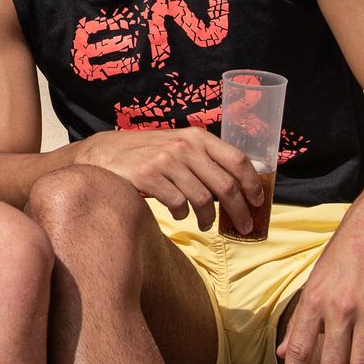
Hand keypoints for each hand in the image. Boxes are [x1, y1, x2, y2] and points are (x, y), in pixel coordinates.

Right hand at [75, 127, 265, 232]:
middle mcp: (184, 146)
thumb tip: (240, 184)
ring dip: (209, 220)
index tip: (258, 202)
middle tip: (243, 227)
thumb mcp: (178, 145)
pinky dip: (181, 215)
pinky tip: (178, 213)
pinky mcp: (148, 176)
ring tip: (206, 225)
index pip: (238, 160)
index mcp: (197, 136)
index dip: (253, 184)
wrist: (104, 153)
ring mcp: (165, 160)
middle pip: (225, 186)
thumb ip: (204, 158)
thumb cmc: (147, 152)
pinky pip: (178, 205)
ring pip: (203, 200)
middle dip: (240, 212)